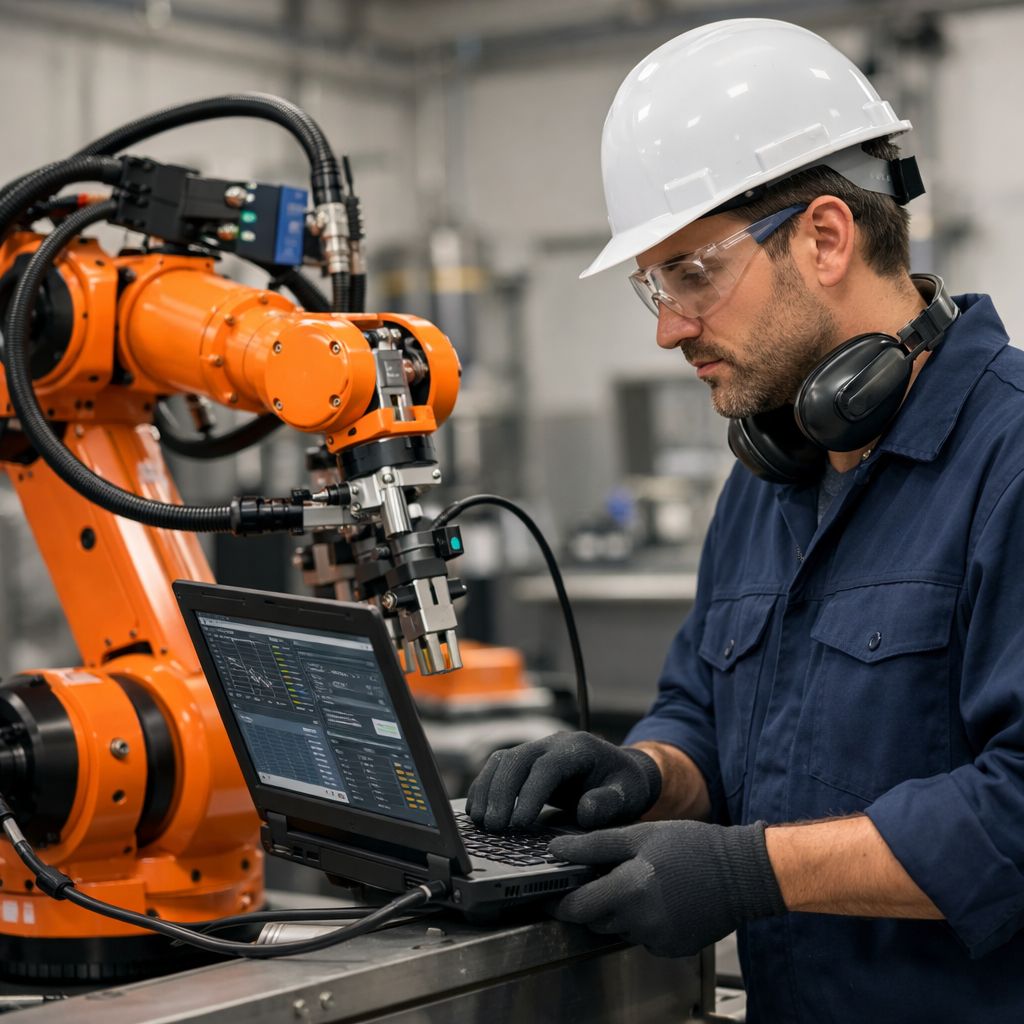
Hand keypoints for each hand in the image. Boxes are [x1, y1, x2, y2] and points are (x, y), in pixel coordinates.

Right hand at [465, 732, 661, 830]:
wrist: (621, 771)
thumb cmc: (625, 785)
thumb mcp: (628, 795)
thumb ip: (609, 803)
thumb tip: (585, 811)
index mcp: (579, 748)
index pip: (547, 766)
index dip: (530, 793)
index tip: (520, 822)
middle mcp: (553, 744)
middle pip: (518, 760)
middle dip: (502, 794)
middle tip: (496, 827)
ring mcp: (537, 749)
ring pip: (503, 761)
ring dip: (488, 790)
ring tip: (483, 822)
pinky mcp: (525, 762)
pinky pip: (498, 768)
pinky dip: (485, 788)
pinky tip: (479, 812)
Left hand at [548, 819, 786, 957]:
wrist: (743, 874)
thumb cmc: (694, 847)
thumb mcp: (640, 835)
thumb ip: (594, 845)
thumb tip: (556, 849)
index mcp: (630, 890)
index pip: (576, 907)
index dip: (557, 902)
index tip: (548, 896)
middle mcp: (642, 921)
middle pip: (595, 919)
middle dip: (592, 900)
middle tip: (604, 875)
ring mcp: (658, 939)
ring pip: (618, 928)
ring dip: (618, 910)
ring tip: (639, 881)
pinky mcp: (672, 948)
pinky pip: (641, 936)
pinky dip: (641, 920)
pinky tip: (659, 898)